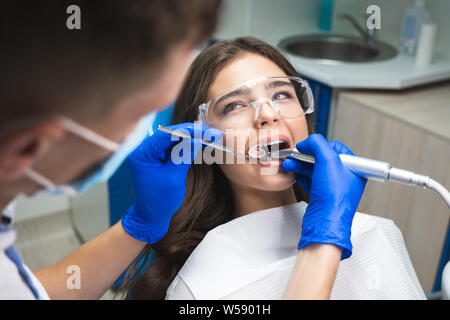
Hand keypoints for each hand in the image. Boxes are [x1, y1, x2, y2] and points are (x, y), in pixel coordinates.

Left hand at [121, 122, 221, 242]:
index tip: (204, 131)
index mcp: (142, 154)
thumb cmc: (159, 201)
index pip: (165, 135)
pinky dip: (188, 145)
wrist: (151, 216)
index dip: (187, 131)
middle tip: (211, 133)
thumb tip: (196, 138)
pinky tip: (202, 143)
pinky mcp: (159, 157)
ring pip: (175, 139)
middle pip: (171, 134)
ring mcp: (152, 153)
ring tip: (211, 137)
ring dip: (193, 138)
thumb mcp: (174, 177)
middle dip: (192, 133)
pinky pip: (175, 147)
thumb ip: (184, 156)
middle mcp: (145, 150)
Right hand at [281, 134, 366, 258]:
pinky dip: (301, 176)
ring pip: (315, 170)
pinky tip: (294, 174)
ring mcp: (333, 188)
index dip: (319, 146)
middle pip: (323, 158)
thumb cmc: (334, 197)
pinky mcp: (322, 196)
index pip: (336, 148)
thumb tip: (309, 141)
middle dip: (306, 156)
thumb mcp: (328, 160)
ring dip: (300, 165)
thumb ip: (318, 144)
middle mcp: (345, 177)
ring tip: (289, 164)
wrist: (325, 222)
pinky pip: (311, 181)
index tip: (306, 146)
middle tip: (295, 155)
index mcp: (354, 168)